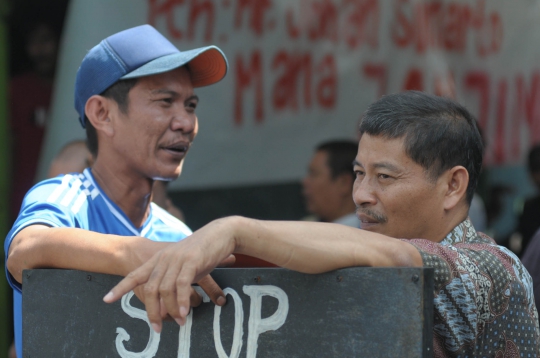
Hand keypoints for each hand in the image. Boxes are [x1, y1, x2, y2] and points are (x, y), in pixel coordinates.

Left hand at [103, 217, 238, 332]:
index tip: (107, 299)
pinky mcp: (191, 261)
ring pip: (165, 289)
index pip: (135, 274)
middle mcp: (164, 258)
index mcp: (159, 258)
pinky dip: (181, 300)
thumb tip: (170, 303)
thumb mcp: (183, 264)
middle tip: (157, 327)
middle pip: (149, 289)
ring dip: (171, 309)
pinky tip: (184, 311)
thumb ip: (174, 279)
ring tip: (180, 321)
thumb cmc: (203, 251)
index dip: (120, 287)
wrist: (221, 233)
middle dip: (151, 311)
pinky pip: (181, 284)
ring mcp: (177, 259)